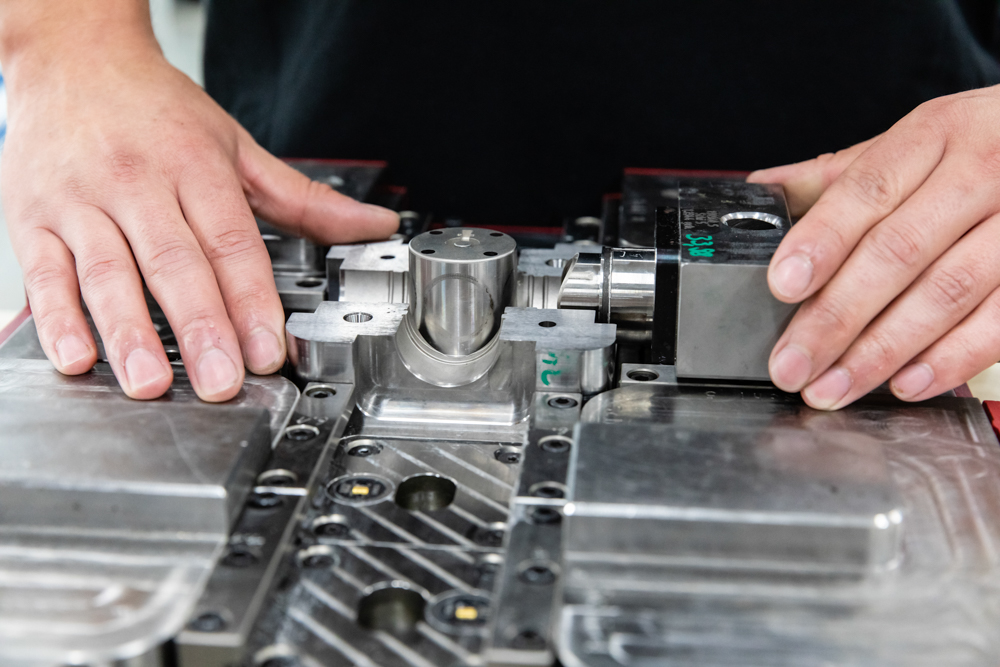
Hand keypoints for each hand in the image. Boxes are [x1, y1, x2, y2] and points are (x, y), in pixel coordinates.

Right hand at [1, 1, 397, 401]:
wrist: (74, 57)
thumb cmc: (158, 111)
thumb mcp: (238, 147)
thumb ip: (304, 199)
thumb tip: (374, 225)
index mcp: (195, 167)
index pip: (232, 243)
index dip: (252, 301)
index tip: (268, 350)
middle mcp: (138, 182)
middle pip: (175, 263)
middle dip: (201, 327)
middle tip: (220, 381)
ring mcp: (80, 201)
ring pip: (109, 272)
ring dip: (130, 333)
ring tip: (152, 382)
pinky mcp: (31, 217)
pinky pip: (45, 273)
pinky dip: (58, 319)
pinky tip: (78, 358)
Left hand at [749, 85, 999, 408]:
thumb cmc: (979, 145)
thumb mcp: (915, 142)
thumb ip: (840, 174)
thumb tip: (762, 191)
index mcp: (935, 134)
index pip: (867, 189)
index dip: (823, 239)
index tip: (783, 285)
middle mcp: (982, 171)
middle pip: (899, 250)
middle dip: (837, 315)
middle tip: (793, 363)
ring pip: (947, 291)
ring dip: (883, 350)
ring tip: (835, 387)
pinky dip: (952, 358)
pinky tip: (907, 384)